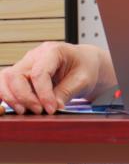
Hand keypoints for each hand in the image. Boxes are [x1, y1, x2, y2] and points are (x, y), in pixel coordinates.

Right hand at [0, 42, 114, 114]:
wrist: (84, 64)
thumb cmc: (85, 67)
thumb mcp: (84, 80)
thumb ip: (67, 92)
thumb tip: (52, 107)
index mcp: (53, 51)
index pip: (39, 73)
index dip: (43, 94)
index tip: (50, 109)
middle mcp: (34, 56)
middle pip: (16, 76)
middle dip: (24, 97)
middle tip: (38, 111)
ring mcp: (25, 64)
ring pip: (5, 79)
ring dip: (11, 98)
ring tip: (24, 112)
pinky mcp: (21, 75)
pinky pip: (5, 84)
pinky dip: (5, 96)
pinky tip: (11, 108)